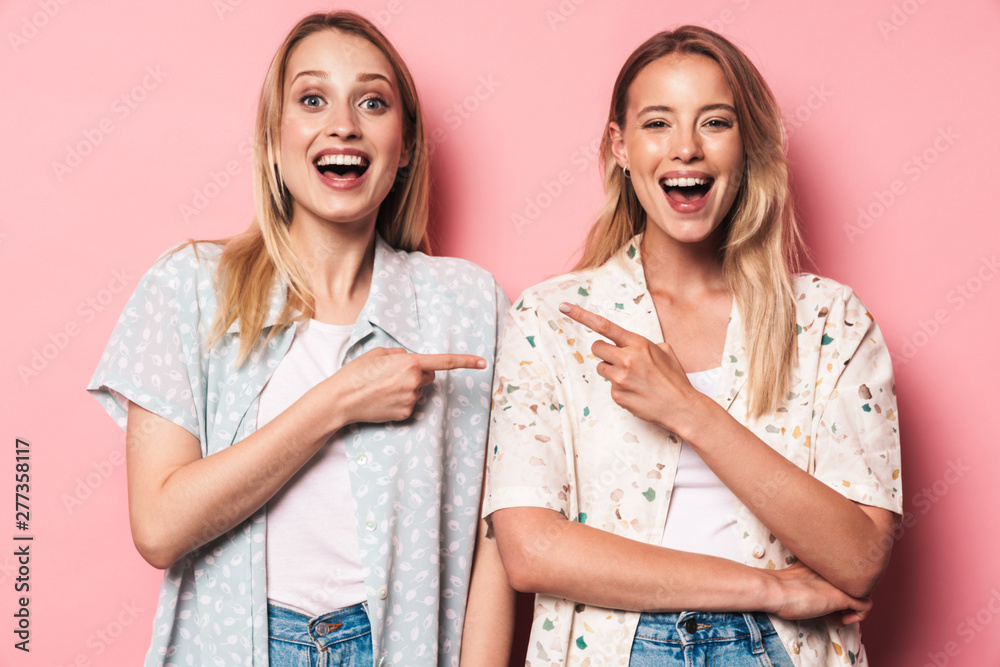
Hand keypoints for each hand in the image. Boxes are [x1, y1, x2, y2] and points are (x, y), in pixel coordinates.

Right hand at [331, 347, 485, 424]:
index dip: (466, 361)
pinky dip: (400, 401)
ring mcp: (411, 400)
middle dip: (419, 373)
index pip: (444, 362)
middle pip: (429, 376)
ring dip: (407, 387)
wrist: (341, 399)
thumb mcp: (379, 353)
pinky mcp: (405, 414)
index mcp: (410, 363)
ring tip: (383, 387)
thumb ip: (400, 354)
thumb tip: (411, 361)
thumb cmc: (357, 372)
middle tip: (394, 374)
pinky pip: (410, 404)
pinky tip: (383, 399)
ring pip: (418, 391)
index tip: (482, 362)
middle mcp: (414, 382)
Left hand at [559, 302, 705, 433]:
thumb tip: (630, 343)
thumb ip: (643, 344)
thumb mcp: (665, 351)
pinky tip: (636, 393)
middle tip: (619, 360)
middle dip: (604, 352)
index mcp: (639, 344)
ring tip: (633, 379)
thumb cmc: (674, 379)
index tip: (564, 307)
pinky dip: (620, 389)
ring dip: (612, 371)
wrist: (681, 407)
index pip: (605, 326)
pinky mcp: (618, 396)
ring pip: (601, 368)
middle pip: (597, 348)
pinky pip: (610, 387)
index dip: (582, 316)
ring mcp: (621, 379)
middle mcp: (627, 359)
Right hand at [765, 562, 872, 623]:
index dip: (838, 588)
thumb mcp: (797, 574)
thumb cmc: (779, 585)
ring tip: (836, 616)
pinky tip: (840, 621)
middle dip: (846, 599)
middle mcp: (837, 568)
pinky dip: (857, 617)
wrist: (775, 589)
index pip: (844, 573)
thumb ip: (809, 576)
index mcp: (826, 561)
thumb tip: (810, 590)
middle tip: (831, 610)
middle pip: (855, 582)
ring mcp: (841, 582)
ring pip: (864, 593)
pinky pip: (866, 606)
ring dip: (852, 608)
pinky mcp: (843, 596)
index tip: (825, 599)